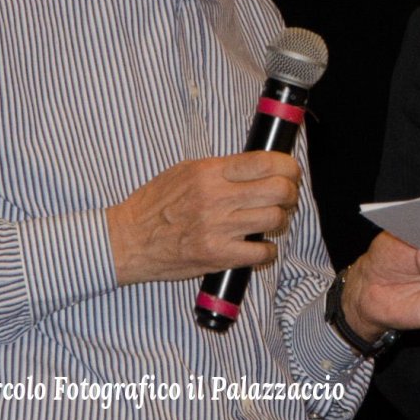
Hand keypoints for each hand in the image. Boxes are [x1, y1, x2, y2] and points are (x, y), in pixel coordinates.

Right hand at [105, 152, 300, 285]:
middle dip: (290, 192)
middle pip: (278, 190)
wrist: (129, 240)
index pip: (265, 163)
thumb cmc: (154, 205)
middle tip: (286, 197)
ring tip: (271, 220)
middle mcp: (216, 198)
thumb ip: (220, 168)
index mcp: (209, 173)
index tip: (290, 171)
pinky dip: (267, 251)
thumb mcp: (184, 172)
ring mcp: (218, 229)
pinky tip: (259, 246)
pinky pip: (261, 252)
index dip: (288, 166)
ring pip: (274, 219)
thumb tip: (256, 165)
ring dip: (280, 220)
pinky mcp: (217, 256)